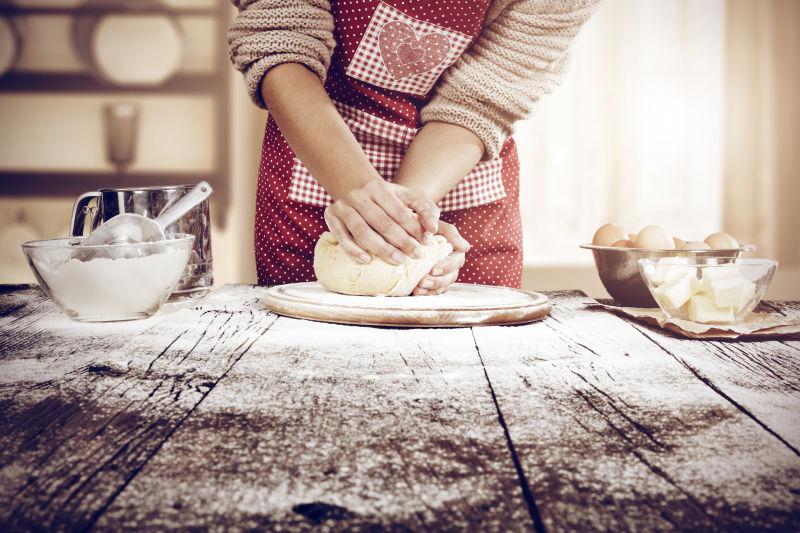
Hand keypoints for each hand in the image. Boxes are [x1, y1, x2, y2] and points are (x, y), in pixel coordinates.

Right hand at [324, 179, 439, 264]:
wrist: (352, 186)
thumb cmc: (387, 198)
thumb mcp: (407, 195)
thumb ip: (425, 209)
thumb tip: (434, 228)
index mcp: (378, 188)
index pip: (398, 211)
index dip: (413, 228)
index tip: (427, 243)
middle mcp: (359, 196)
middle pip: (382, 222)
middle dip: (401, 241)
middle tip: (416, 256)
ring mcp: (343, 206)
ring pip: (362, 231)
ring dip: (380, 248)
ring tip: (397, 261)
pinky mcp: (331, 218)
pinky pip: (342, 237)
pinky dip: (353, 250)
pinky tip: (367, 260)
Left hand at [413, 222, 470, 294]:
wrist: (404, 228)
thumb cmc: (419, 221)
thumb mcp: (430, 217)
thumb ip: (447, 229)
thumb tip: (466, 247)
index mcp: (454, 247)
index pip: (457, 259)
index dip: (447, 266)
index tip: (433, 270)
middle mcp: (451, 260)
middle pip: (452, 275)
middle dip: (438, 280)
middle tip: (423, 282)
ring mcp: (443, 271)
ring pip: (443, 284)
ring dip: (432, 288)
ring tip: (418, 289)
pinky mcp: (434, 278)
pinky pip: (434, 290)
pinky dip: (427, 292)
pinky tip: (416, 292)